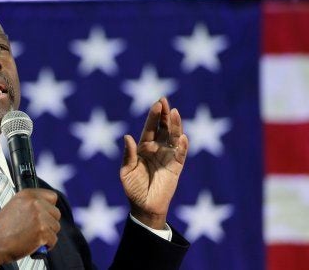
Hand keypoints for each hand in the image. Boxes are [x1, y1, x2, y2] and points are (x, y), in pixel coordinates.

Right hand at [0, 189, 60, 265]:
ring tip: (35, 236)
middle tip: (37, 228)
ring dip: (48, 234)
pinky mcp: (42, 231)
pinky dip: (47, 245)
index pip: (52, 196)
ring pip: (56, 227)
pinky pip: (53, 239)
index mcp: (27, 195)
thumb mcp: (14, 206)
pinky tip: (36, 244)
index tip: (46, 214)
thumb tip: (46, 208)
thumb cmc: (1, 229)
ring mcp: (39, 217)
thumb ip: (30, 203)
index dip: (49, 207)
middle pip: (56, 213)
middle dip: (49, 222)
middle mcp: (34, 203)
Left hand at [120, 97, 188, 228]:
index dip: (153, 116)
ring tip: (175, 113)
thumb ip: (128, 155)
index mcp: (143, 147)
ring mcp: (168, 156)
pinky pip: (181, 154)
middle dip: (164, 115)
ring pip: (173, 137)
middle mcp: (157, 148)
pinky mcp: (176, 167)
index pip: (150, 128)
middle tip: (165, 101)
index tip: (157, 103)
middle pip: (163, 128)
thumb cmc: (133, 188)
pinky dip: (182, 146)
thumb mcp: (126, 171)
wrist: (144, 207)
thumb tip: (127, 136)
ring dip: (175, 125)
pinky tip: (181, 137)